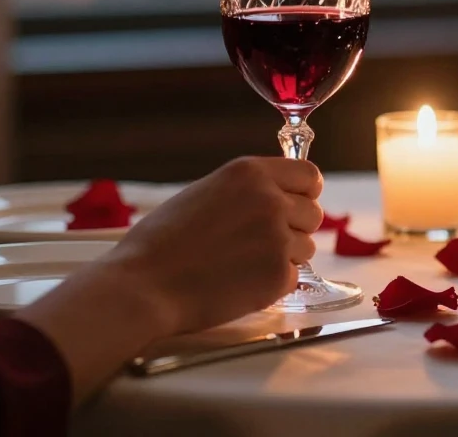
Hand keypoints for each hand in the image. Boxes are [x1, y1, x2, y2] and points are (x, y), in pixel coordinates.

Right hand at [101, 157, 322, 332]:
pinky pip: (293, 277)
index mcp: (250, 173)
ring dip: (284, 257)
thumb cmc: (163, 241)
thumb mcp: (206, 192)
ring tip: (242, 264)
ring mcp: (278, 238)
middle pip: (313, 213)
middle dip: (295, 228)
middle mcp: (270, 200)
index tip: (296, 204)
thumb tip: (278, 195)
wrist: (144, 284)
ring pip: (306, 247)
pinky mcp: (278, 275)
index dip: (304, 193)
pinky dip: (273, 284)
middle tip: (261, 243)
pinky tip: (240, 283)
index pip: (309, 176)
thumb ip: (246, 191)